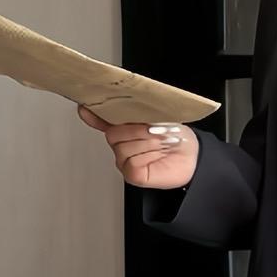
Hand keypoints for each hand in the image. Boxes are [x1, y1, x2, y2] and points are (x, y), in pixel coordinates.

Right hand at [79, 103, 199, 192]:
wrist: (193, 155)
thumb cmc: (176, 137)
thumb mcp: (158, 117)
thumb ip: (139, 111)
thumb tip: (129, 101)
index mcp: (126, 128)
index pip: (103, 121)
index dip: (93, 115)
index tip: (83, 108)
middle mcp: (123, 145)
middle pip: (113, 134)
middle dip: (136, 130)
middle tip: (155, 130)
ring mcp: (125, 161)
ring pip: (123, 148)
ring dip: (146, 142)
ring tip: (161, 142)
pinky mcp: (132, 175)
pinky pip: (131, 162)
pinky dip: (147, 156)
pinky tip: (156, 155)